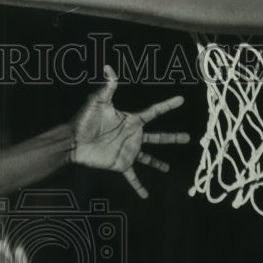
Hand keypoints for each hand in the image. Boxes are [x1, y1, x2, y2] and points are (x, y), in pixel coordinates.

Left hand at [70, 64, 189, 198]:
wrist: (74, 142)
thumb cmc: (85, 120)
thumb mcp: (98, 101)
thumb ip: (108, 86)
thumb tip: (109, 67)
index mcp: (132, 121)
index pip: (154, 112)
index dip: (168, 105)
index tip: (181, 100)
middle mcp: (133, 136)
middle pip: (158, 137)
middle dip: (173, 138)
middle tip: (188, 138)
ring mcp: (128, 151)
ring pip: (149, 159)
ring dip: (159, 164)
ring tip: (168, 169)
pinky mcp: (120, 164)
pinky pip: (132, 177)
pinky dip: (139, 186)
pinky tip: (145, 195)